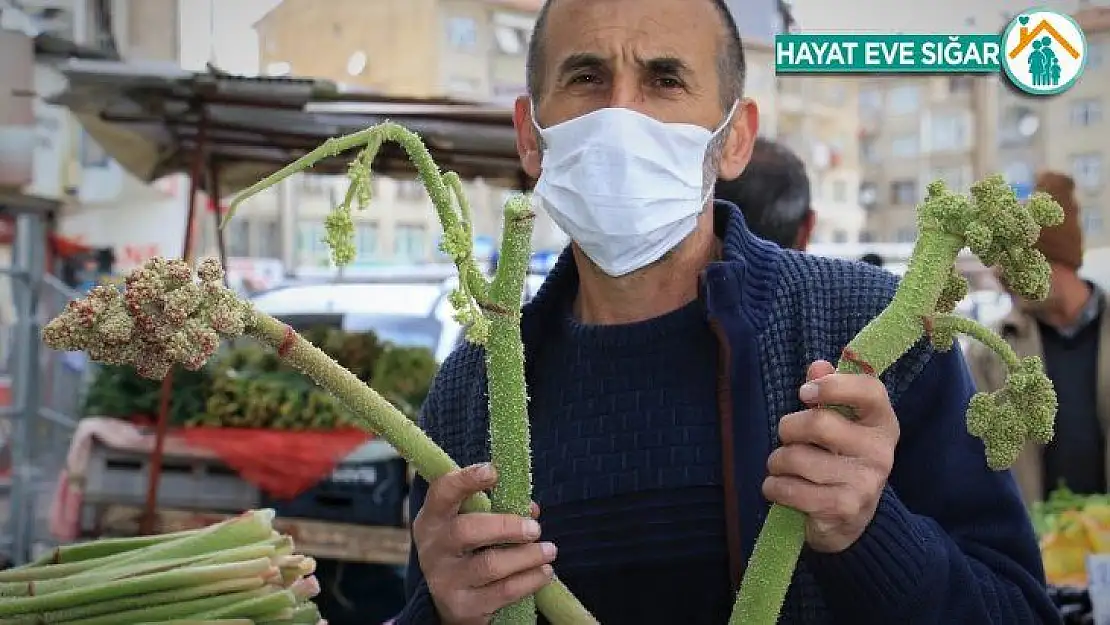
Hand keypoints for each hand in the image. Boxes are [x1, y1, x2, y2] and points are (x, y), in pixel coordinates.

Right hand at [413, 463, 556, 624]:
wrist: (452, 602)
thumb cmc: (469, 550)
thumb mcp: (474, 525)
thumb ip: (498, 510)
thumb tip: (531, 509)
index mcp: (433, 519)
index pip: (442, 493)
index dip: (465, 480)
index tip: (493, 471)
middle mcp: (432, 549)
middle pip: (466, 531)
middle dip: (506, 526)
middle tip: (534, 529)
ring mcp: (445, 580)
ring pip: (490, 565)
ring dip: (527, 556)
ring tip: (549, 550)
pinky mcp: (463, 607)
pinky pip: (503, 592)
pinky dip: (530, 580)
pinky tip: (544, 572)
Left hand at [762, 360, 899, 552]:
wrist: (851, 521)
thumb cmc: (839, 460)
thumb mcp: (840, 424)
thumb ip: (828, 392)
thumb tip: (817, 366)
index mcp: (882, 423)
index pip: (869, 390)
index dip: (832, 385)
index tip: (804, 394)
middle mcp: (880, 452)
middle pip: (818, 423)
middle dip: (788, 428)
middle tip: (786, 437)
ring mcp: (864, 483)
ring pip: (796, 458)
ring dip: (777, 462)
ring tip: (784, 468)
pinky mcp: (843, 508)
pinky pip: (789, 489)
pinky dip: (774, 487)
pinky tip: (780, 489)